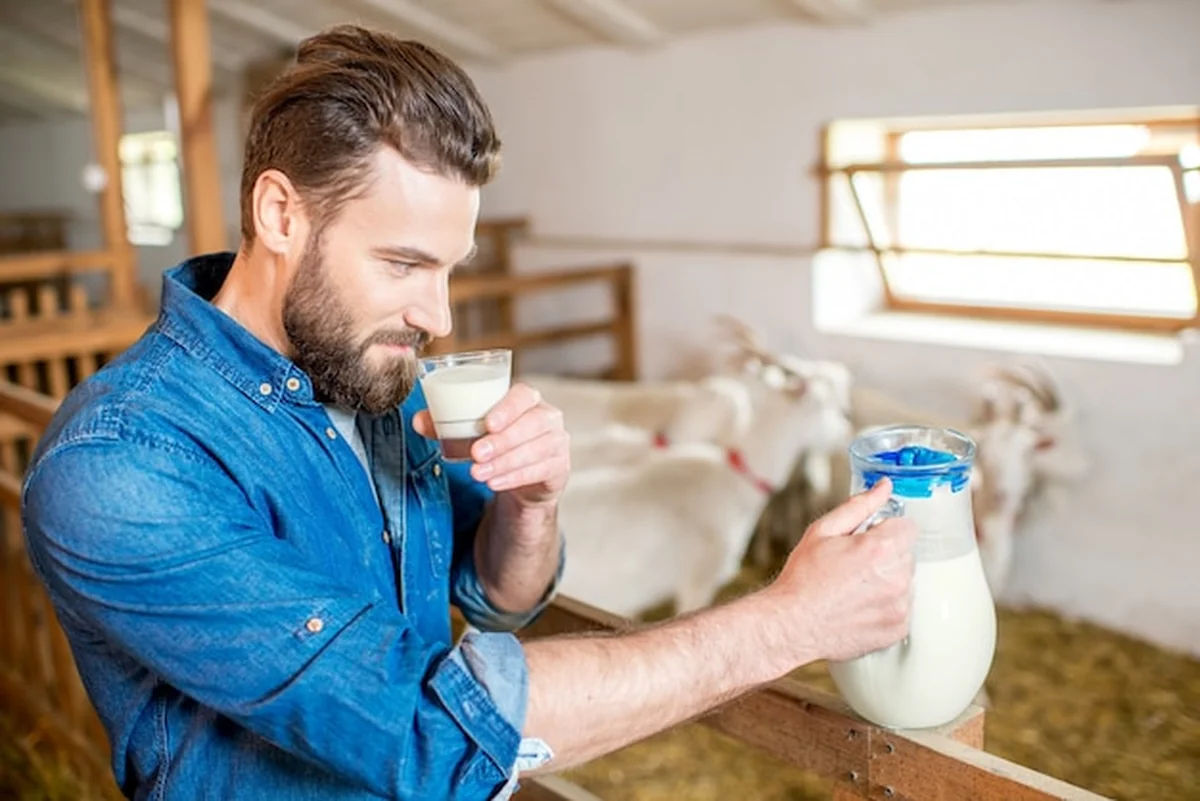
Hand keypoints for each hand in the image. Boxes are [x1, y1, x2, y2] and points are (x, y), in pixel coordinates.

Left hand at [413, 383, 569, 506]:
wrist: (522, 476)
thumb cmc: (496, 443)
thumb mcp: (471, 432)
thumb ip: (444, 424)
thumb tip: (418, 421)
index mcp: (527, 399)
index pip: (523, 395)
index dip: (508, 408)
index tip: (488, 423)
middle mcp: (547, 417)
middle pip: (532, 424)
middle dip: (503, 440)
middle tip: (476, 454)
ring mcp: (557, 441)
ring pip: (536, 449)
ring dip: (505, 463)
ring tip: (477, 473)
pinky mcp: (559, 466)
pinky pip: (540, 470)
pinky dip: (514, 478)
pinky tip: (495, 483)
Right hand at [767, 478, 917, 663]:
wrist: (792, 624)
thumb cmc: (802, 579)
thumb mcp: (823, 531)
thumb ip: (859, 506)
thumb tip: (883, 488)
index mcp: (879, 549)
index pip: (907, 527)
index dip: (886, 530)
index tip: (869, 539)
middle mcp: (895, 578)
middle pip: (906, 554)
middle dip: (886, 554)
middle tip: (855, 565)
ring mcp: (899, 606)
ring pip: (906, 581)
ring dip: (888, 580)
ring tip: (856, 587)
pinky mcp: (898, 628)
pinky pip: (903, 607)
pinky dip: (887, 605)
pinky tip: (861, 605)